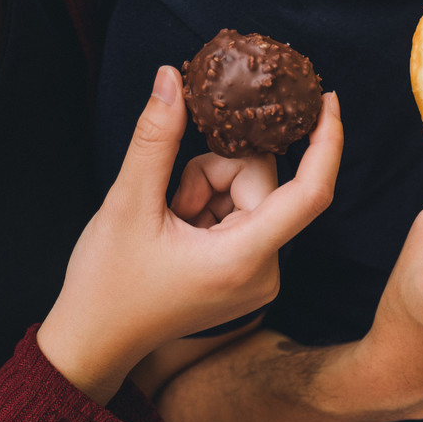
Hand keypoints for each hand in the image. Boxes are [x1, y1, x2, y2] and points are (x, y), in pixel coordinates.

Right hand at [37, 65, 343, 403]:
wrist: (95, 342)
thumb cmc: (106, 284)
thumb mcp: (126, 204)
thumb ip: (155, 138)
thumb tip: (171, 78)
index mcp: (245, 258)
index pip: (311, 193)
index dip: (326, 142)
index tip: (327, 99)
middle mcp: (266, 271)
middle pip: (264, 183)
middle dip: (215, 172)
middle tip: (172, 201)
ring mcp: (261, 276)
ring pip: (252, 195)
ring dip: (209, 191)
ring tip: (171, 222)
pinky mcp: (251, 275)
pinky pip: (246, 216)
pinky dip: (212, 208)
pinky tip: (179, 229)